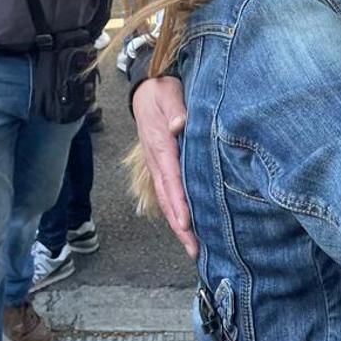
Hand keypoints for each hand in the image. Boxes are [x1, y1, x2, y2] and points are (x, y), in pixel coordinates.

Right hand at [132, 76, 196, 257]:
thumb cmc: (161, 91)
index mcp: (161, 145)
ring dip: (178, 224)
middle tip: (195, 250)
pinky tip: (188, 225)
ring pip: (167, 199)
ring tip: (194, 247)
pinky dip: (177, 212)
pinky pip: (168, 193)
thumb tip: (180, 124)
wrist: (145, 90)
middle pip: (168, 198)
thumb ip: (175, 108)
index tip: (186, 224)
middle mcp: (157, 161)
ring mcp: (157, 166)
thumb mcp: (168, 93)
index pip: (171, 179)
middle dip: (180, 226)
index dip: (179, 203)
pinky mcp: (161, 166)